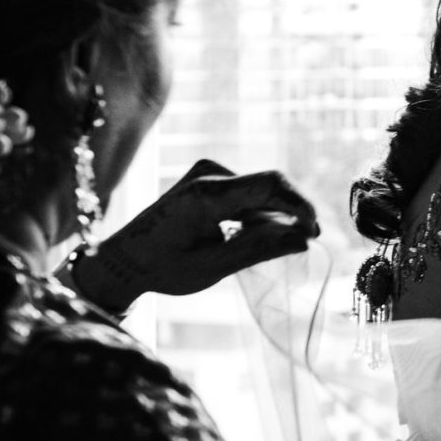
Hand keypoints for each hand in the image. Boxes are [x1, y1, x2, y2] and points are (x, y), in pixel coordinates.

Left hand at [73, 158, 318, 312]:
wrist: (124, 258)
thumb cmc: (163, 267)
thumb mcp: (214, 267)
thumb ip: (260, 250)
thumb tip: (305, 240)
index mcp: (206, 194)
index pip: (270, 185)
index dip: (300, 205)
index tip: (315, 232)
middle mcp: (208, 174)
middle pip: (270, 186)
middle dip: (292, 212)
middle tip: (305, 242)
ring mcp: (208, 173)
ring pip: (262, 191)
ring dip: (272, 217)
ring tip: (262, 247)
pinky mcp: (210, 179)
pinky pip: (249, 192)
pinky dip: (258, 214)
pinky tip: (244, 237)